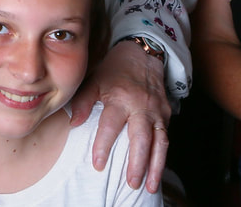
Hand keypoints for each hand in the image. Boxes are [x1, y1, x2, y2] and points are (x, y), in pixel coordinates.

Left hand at [70, 39, 169, 192]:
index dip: (103, 146)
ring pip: (159, 142)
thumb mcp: (94, 80)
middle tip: (130, 183)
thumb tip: (73, 123)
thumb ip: (83, 102)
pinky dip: (162, 157)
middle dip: (137, 163)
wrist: (143, 54)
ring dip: (155, 166)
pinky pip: (165, 139)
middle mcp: (141, 106)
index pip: (111, 125)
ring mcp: (157, 111)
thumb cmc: (115, 70)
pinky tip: (156, 173)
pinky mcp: (166, 115)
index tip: (97, 165)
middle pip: (141, 138)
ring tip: (148, 186)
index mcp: (120, 97)